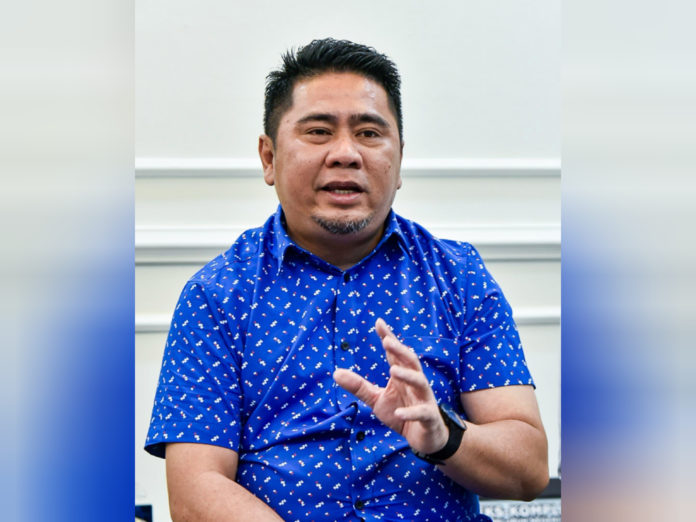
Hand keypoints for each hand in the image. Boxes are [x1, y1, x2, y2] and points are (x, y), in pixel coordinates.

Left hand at [333, 318, 448, 454]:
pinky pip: (422, 412)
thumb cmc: (401, 413)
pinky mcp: (428, 418)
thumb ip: (359, 386)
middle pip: (411, 361)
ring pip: (420, 382)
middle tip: (387, 341)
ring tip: (393, 370)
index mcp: (402, 376)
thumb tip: (335, 372)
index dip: (388, 337)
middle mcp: (415, 383)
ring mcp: (424, 399)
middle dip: (400, 350)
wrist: (424, 438)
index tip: (379, 322)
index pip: (395, 354)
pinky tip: (399, 413)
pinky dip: (411, 412)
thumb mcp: (377, 399)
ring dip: (408, 375)